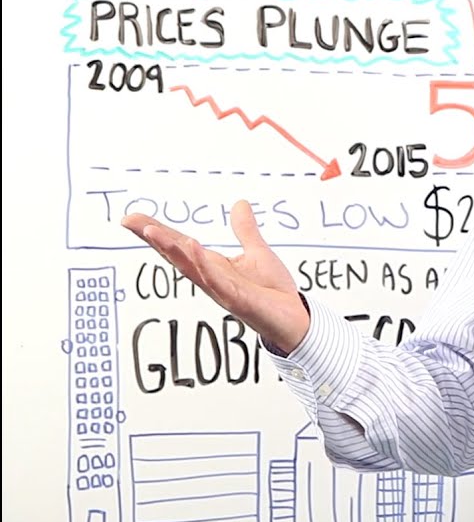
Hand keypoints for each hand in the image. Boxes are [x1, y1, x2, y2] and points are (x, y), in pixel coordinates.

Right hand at [121, 199, 309, 352]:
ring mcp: (222, 291)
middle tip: (131, 222)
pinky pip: (218, 282)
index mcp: (213, 266)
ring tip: (152, 231)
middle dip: (154, 239)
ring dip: (172, 251)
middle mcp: (211, 279)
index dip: (157, 232)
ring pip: (192, 269)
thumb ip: (245, 230)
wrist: (296, 318)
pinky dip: (205, 267)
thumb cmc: (273, 291)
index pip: (179, 246)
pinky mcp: (239, 300)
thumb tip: (240, 203)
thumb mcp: (257, 252)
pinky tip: (193, 248)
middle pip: (177, 256)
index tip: (130, 219)